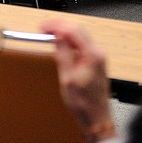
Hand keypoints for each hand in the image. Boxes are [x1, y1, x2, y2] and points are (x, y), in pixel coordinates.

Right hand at [41, 19, 115, 142]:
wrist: (96, 117)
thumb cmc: (84, 103)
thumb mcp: (67, 79)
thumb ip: (63, 55)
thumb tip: (57, 38)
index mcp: (92, 55)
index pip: (72, 31)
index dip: (56, 26)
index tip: (43, 27)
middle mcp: (98, 53)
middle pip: (78, 29)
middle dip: (59, 25)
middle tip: (43, 27)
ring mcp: (98, 57)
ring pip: (81, 34)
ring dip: (64, 31)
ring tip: (49, 33)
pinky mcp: (96, 61)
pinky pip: (83, 43)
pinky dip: (70, 39)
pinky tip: (61, 42)